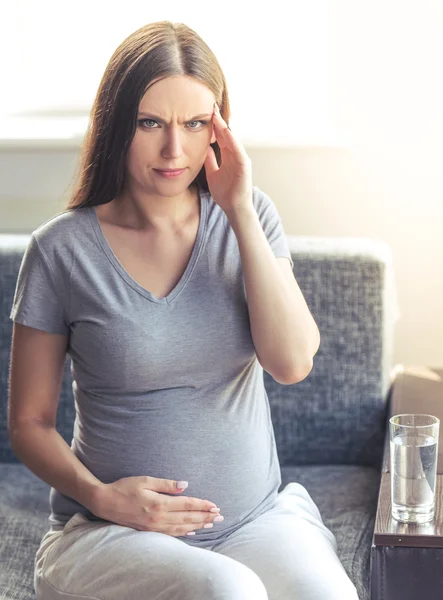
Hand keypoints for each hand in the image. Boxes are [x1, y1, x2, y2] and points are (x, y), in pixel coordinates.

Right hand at [91, 476, 222, 535]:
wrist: (105, 502)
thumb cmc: (125, 487)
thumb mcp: (146, 480)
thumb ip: (166, 484)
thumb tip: (185, 485)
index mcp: (159, 503)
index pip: (187, 504)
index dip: (202, 505)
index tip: (215, 506)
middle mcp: (158, 517)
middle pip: (187, 517)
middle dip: (205, 517)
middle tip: (220, 517)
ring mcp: (154, 526)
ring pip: (181, 527)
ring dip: (197, 525)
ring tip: (211, 524)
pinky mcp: (149, 530)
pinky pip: (171, 533)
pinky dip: (184, 532)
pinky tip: (192, 531)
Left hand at [203, 102, 252, 214]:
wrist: (234, 208)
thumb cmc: (225, 193)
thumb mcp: (212, 173)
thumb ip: (209, 160)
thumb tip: (203, 147)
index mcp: (228, 156)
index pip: (220, 137)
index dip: (213, 125)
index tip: (205, 112)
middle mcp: (235, 155)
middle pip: (226, 134)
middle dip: (218, 120)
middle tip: (210, 106)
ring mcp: (241, 159)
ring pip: (231, 139)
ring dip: (224, 127)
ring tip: (215, 115)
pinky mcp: (244, 166)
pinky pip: (237, 150)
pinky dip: (232, 140)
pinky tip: (225, 131)